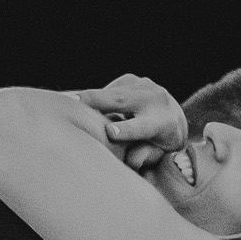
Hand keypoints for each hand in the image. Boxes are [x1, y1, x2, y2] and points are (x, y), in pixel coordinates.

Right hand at [72, 75, 187, 172]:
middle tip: (72, 103)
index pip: (143, 127)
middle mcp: (155, 100)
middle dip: (97, 101)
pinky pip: (108, 89)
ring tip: (66, 102)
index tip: (110, 132)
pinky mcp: (131, 79)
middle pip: (122, 100)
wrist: (174, 115)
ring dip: (88, 97)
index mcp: (163, 123)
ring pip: (111, 92)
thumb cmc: (160, 142)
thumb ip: (145, 156)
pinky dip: (95, 98)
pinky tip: (87, 107)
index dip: (126, 130)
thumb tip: (131, 161)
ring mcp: (144, 86)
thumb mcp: (158, 154)